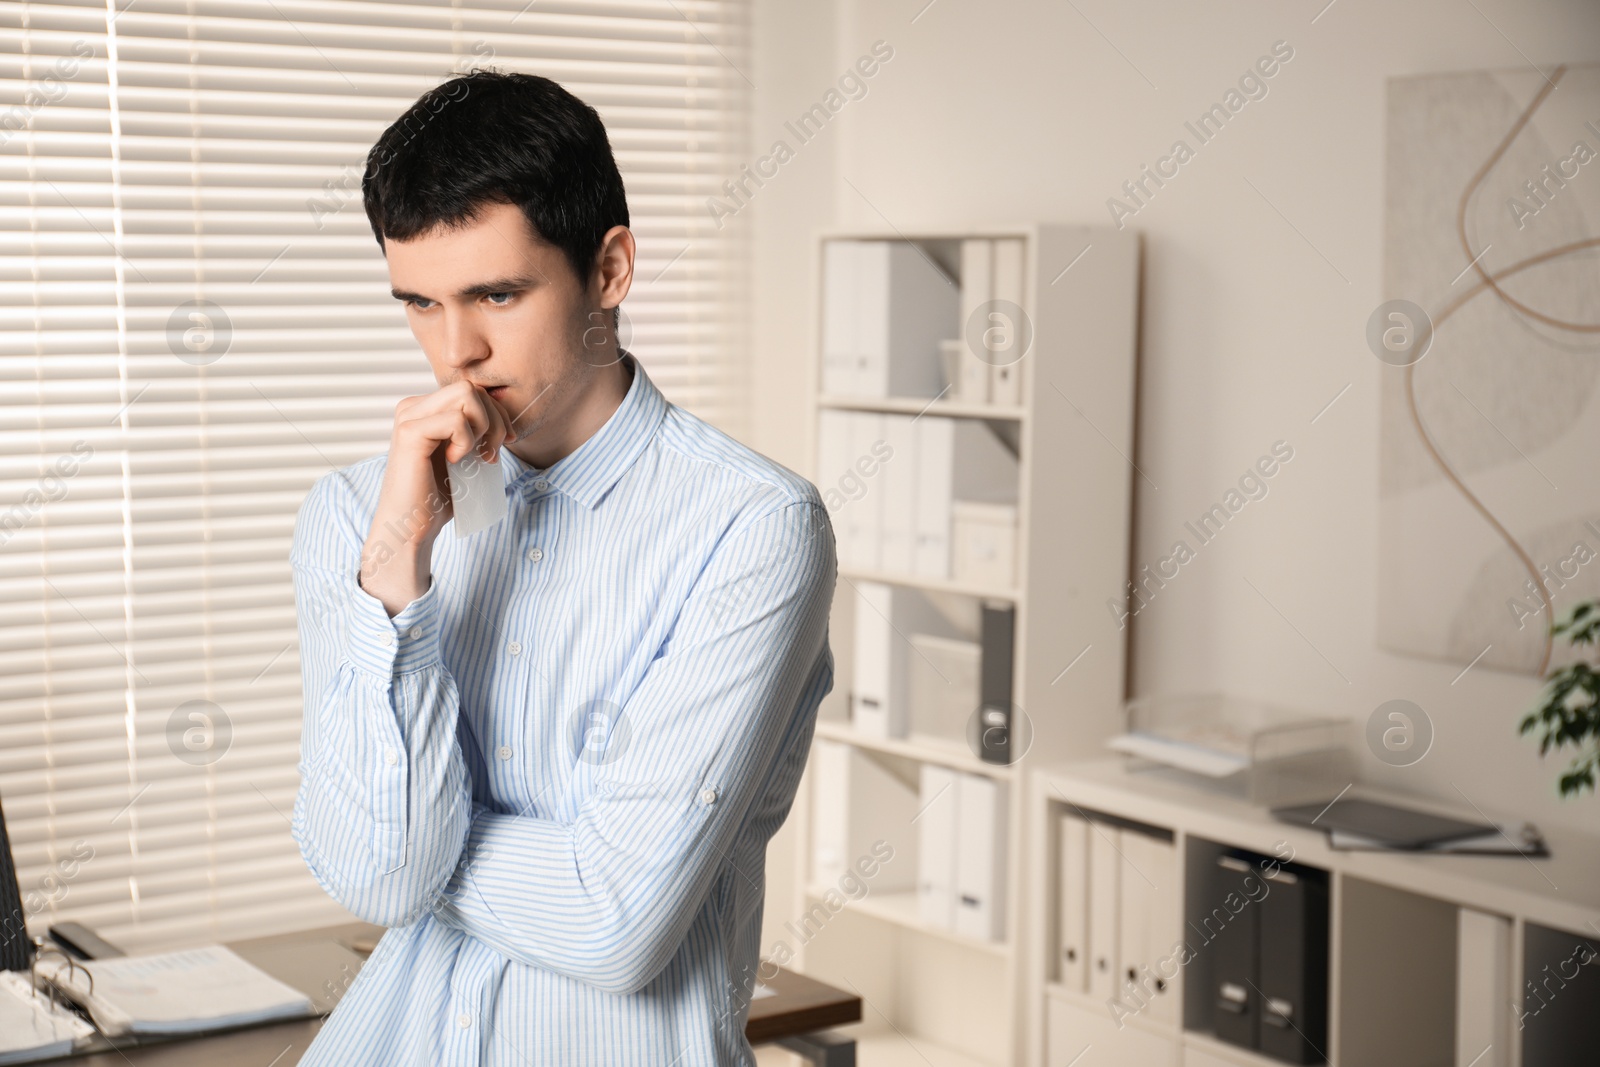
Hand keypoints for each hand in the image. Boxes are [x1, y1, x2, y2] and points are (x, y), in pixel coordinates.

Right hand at [360, 380, 517, 614]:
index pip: (473, 391)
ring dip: (484, 427)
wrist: (412, 527)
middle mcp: (413, 407)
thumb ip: (476, 430)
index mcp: (425, 409)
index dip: (498, 413)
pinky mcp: (409, 432)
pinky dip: (466, 440)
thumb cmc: (438, 496)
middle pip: (472, 387)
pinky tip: (456, 461)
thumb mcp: (466, 454)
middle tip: (492, 453)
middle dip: (496, 419)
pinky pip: (455, 420)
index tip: (504, 443)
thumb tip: (504, 414)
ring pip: (466, 395)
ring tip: (478, 456)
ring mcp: (409, 417)